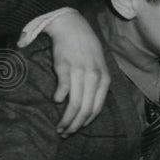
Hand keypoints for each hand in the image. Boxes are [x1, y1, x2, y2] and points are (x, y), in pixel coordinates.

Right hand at [44, 10, 109, 135]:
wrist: (73, 27)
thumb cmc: (86, 49)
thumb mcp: (98, 67)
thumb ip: (96, 86)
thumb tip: (89, 108)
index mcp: (104, 79)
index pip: (96, 108)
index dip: (86, 122)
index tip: (77, 129)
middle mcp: (94, 77)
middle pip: (85, 109)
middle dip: (75, 125)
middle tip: (65, 133)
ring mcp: (80, 73)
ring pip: (74, 104)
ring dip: (65, 119)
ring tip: (58, 127)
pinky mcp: (65, 67)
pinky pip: (63, 89)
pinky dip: (59, 98)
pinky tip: (56, 101)